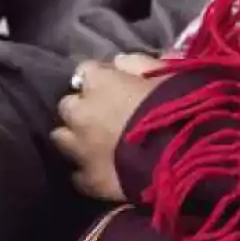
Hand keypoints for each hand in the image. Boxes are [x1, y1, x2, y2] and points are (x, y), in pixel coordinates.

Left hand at [52, 53, 165, 201]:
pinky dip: (85, 169)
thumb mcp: (163, 72)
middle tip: (99, 112)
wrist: (178, 155)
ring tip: (91, 140)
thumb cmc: (174, 105)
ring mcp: (81, 149)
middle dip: (80, 107)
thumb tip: (118, 60)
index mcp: (99, 82)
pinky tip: (98, 168)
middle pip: (67, 105)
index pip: (85, 70)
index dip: (98, 76)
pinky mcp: (88, 180)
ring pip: (61, 138)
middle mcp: (81, 112)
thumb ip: (136, 63)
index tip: (109, 81)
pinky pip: (77, 174)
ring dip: (74, 136)